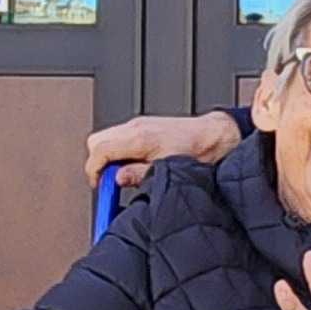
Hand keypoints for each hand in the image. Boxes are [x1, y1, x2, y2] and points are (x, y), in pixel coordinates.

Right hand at [84, 110, 238, 184]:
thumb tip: (118, 179)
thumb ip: (140, 175)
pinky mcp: (144, 126)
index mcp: (140, 137)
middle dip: (97, 162)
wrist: (217, 135)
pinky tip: (133, 164)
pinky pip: (119, 137)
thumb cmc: (201, 151)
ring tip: (124, 174)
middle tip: (109, 181)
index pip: (100, 149)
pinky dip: (118, 151)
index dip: (93, 170)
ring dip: (108, 157)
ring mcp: (139, 124)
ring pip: (106, 138)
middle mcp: (136, 127)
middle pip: (97, 141)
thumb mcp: (169, 171)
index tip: (99, 185)